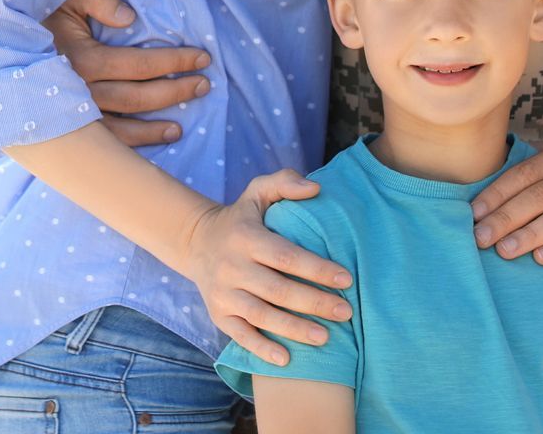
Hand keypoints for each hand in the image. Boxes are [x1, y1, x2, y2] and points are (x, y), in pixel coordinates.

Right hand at [48, 0, 211, 147]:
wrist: (0, 48)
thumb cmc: (40, 15)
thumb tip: (130, 17)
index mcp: (81, 60)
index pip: (139, 64)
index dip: (174, 62)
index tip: (202, 57)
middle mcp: (78, 93)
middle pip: (138, 97)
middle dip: (175, 91)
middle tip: (204, 85)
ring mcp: (72, 116)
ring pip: (124, 129)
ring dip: (157, 125)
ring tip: (185, 122)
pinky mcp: (68, 129)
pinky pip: (106, 143)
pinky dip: (134, 144)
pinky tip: (158, 138)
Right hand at [177, 170, 352, 366]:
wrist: (196, 241)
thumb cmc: (241, 218)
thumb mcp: (257, 192)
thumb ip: (284, 182)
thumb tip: (315, 188)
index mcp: (246, 237)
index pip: (286, 256)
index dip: (316, 269)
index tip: (346, 279)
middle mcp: (231, 266)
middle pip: (277, 290)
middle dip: (314, 303)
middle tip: (345, 311)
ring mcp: (223, 293)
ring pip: (261, 315)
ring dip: (294, 329)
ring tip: (326, 337)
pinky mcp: (218, 314)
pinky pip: (240, 335)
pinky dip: (262, 348)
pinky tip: (286, 359)